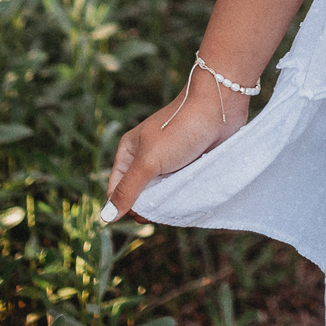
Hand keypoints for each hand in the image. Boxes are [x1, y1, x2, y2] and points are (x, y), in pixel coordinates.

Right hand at [102, 64, 248, 219]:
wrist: (219, 108)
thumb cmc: (180, 129)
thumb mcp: (149, 161)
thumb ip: (128, 189)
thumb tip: (106, 217)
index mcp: (129, 152)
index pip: (115, 190)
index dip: (124, 206)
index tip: (143, 212)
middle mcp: (145, 158)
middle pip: (137, 196)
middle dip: (148, 206)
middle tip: (164, 202)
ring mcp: (166, 163)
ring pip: (158, 195)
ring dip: (165, 202)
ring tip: (177, 196)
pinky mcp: (185, 166)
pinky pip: (176, 189)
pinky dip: (179, 196)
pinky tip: (186, 195)